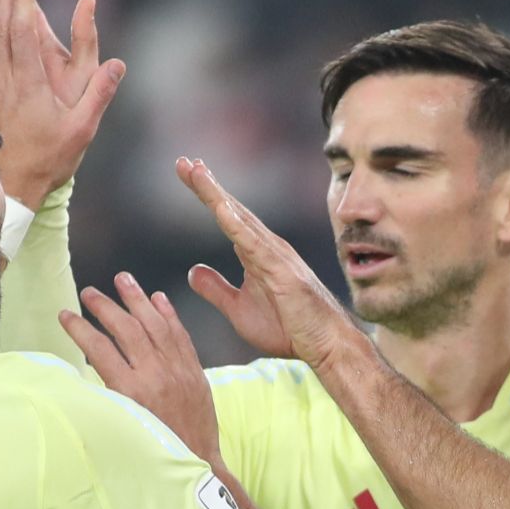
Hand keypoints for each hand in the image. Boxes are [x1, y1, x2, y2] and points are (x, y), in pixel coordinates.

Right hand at [59, 271, 221, 465]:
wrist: (197, 463)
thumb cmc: (154, 450)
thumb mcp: (124, 424)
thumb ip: (109, 391)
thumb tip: (91, 361)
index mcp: (131, 392)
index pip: (99, 348)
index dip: (80, 328)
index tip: (65, 314)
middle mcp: (155, 375)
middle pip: (126, 329)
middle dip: (105, 306)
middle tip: (89, 292)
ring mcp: (178, 370)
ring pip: (156, 324)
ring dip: (137, 299)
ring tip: (123, 278)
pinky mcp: (195, 371)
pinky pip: (181, 335)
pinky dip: (169, 314)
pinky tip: (158, 298)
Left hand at [176, 158, 367, 371]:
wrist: (326, 345)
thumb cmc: (289, 328)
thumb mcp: (238, 310)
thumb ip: (216, 289)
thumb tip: (192, 270)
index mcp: (255, 254)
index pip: (227, 217)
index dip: (207, 195)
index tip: (186, 171)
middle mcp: (267, 247)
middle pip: (232, 210)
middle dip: (207, 185)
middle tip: (183, 162)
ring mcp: (276, 257)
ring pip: (241, 219)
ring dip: (218, 196)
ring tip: (197, 172)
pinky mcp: (283, 272)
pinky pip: (255, 245)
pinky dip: (237, 225)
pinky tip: (220, 208)